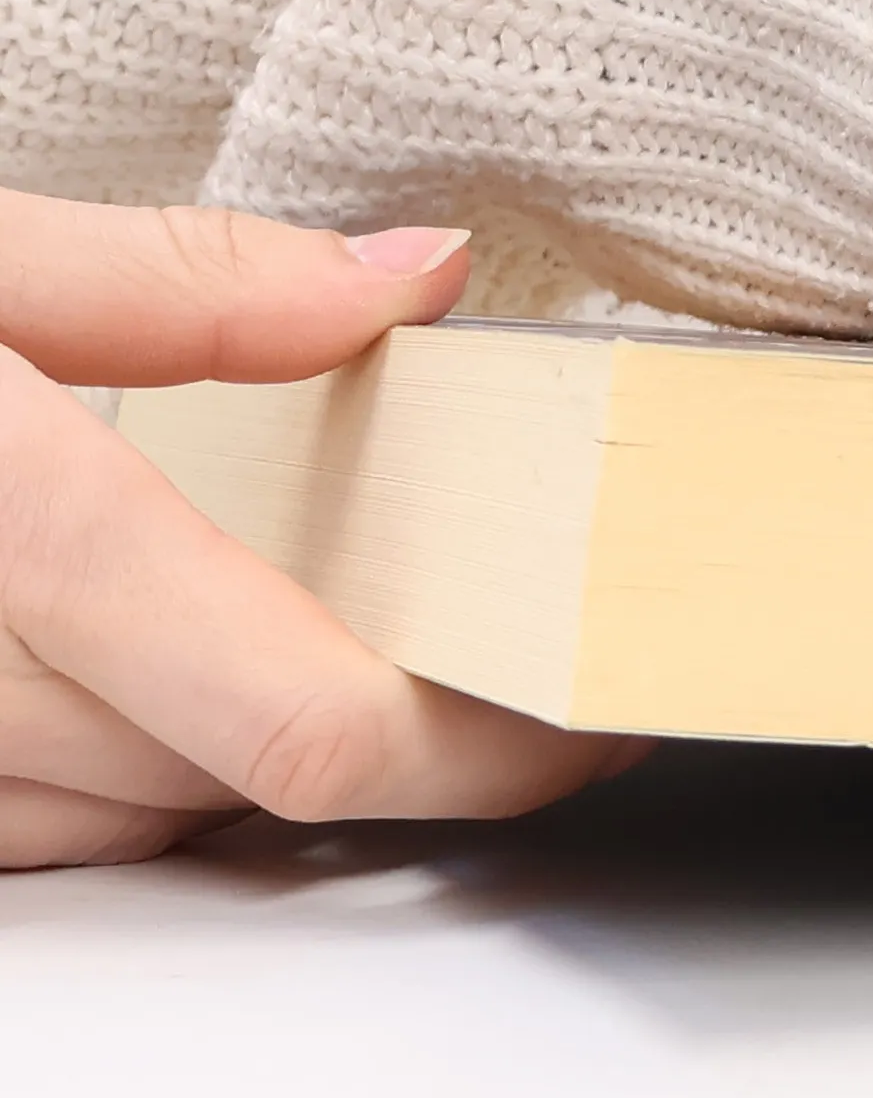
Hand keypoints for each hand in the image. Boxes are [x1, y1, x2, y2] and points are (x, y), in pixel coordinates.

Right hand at [0, 189, 643, 869]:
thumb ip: (181, 281)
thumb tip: (404, 275)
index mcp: (19, 546)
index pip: (318, 724)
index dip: (491, 750)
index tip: (591, 711)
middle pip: (269, 772)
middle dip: (403, 714)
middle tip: (494, 637)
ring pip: (176, 809)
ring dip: (273, 734)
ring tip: (321, 614)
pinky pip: (77, 822)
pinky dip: (157, 754)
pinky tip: (172, 659)